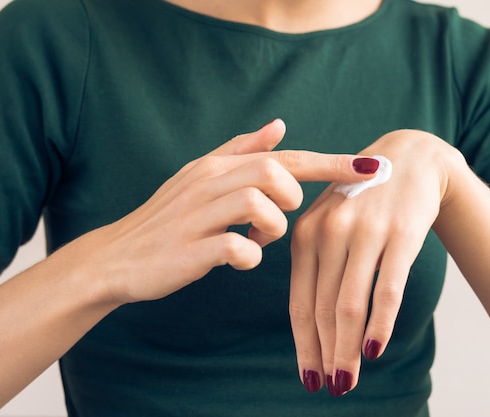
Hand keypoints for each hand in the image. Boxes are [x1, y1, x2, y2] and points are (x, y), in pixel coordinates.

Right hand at [54, 119, 377, 306]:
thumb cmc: (166, 220)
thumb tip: (279, 125)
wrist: (117, 257)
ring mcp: (198, 215)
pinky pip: (238, 247)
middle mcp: (208, 182)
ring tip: (257, 237)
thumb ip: (240, 150)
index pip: (283, 156)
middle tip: (280, 215)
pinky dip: (248, 256)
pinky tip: (238, 259)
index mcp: (216, 166)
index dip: (330, 163)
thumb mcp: (200, 177)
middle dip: (291, 196)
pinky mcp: (192, 250)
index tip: (371, 168)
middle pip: (273, 170)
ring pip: (258, 203)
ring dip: (271, 227)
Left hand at [289, 130, 456, 394]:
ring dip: (347, 348)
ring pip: (351, 303)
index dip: (302, 343)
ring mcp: (365, 233)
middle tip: (329, 387)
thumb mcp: (324, 220)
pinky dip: (380, 323)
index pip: (300, 301)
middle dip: (324, 353)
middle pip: (322, 308)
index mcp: (305, 234)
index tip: (307, 375)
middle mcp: (329, 234)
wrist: (407, 159)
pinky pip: (388, 288)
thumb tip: (307, 321)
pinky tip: (375, 350)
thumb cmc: (360, 199)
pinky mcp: (400, 234)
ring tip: (348, 379)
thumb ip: (311, 262)